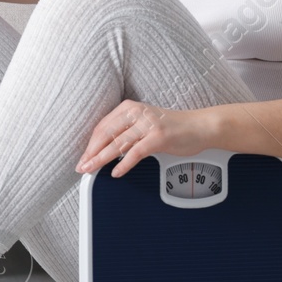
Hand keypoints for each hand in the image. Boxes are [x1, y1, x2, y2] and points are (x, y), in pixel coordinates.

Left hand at [75, 99, 216, 178]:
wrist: (200, 126)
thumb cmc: (172, 127)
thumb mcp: (143, 123)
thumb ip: (125, 131)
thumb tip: (104, 148)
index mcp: (129, 108)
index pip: (102, 127)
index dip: (89, 144)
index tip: (83, 157)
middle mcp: (136, 113)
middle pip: (105, 135)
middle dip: (90, 153)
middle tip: (81, 166)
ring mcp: (147, 125)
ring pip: (117, 144)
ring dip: (100, 159)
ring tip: (91, 170)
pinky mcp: (158, 137)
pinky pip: (135, 153)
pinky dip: (123, 165)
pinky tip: (116, 173)